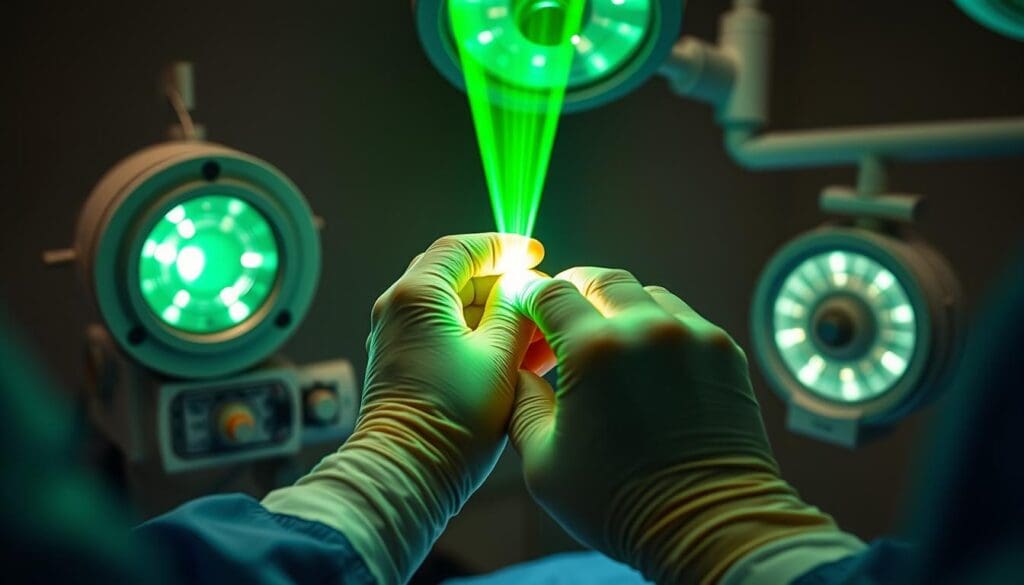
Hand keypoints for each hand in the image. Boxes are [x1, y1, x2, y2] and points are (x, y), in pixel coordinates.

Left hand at [264, 233, 542, 584]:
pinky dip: (479, 335)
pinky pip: (444, 333)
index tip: (536, 253)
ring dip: (495, 313)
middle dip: (501, 283)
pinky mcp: (403, 362)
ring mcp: (396, 336)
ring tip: (539, 331)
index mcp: (417, 295)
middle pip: (456, 275)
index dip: (503, 247)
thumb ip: (516, 310)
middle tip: (539, 294)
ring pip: (453, 306)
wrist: (407, 472)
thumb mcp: (500, 357)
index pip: (462, 249)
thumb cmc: (452, 419)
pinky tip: (519, 353)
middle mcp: (398, 309)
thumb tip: (526, 285)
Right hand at [509, 268, 835, 583]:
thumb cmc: (620, 503)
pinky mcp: (724, 351)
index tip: (523, 311)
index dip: (529, 297)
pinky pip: (683, 318)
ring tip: (607, 343)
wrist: (710, 526)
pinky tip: (648, 363)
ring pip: (645, 293)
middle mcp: (646, 329)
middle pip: (600, 278)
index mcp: (594, 351)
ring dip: (618, 307)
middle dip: (574, 291)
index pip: (551, 293)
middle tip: (561, 318)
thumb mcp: (542, 462)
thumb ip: (522, 403)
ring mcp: (693, 336)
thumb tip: (520, 371)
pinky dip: (657, 327)